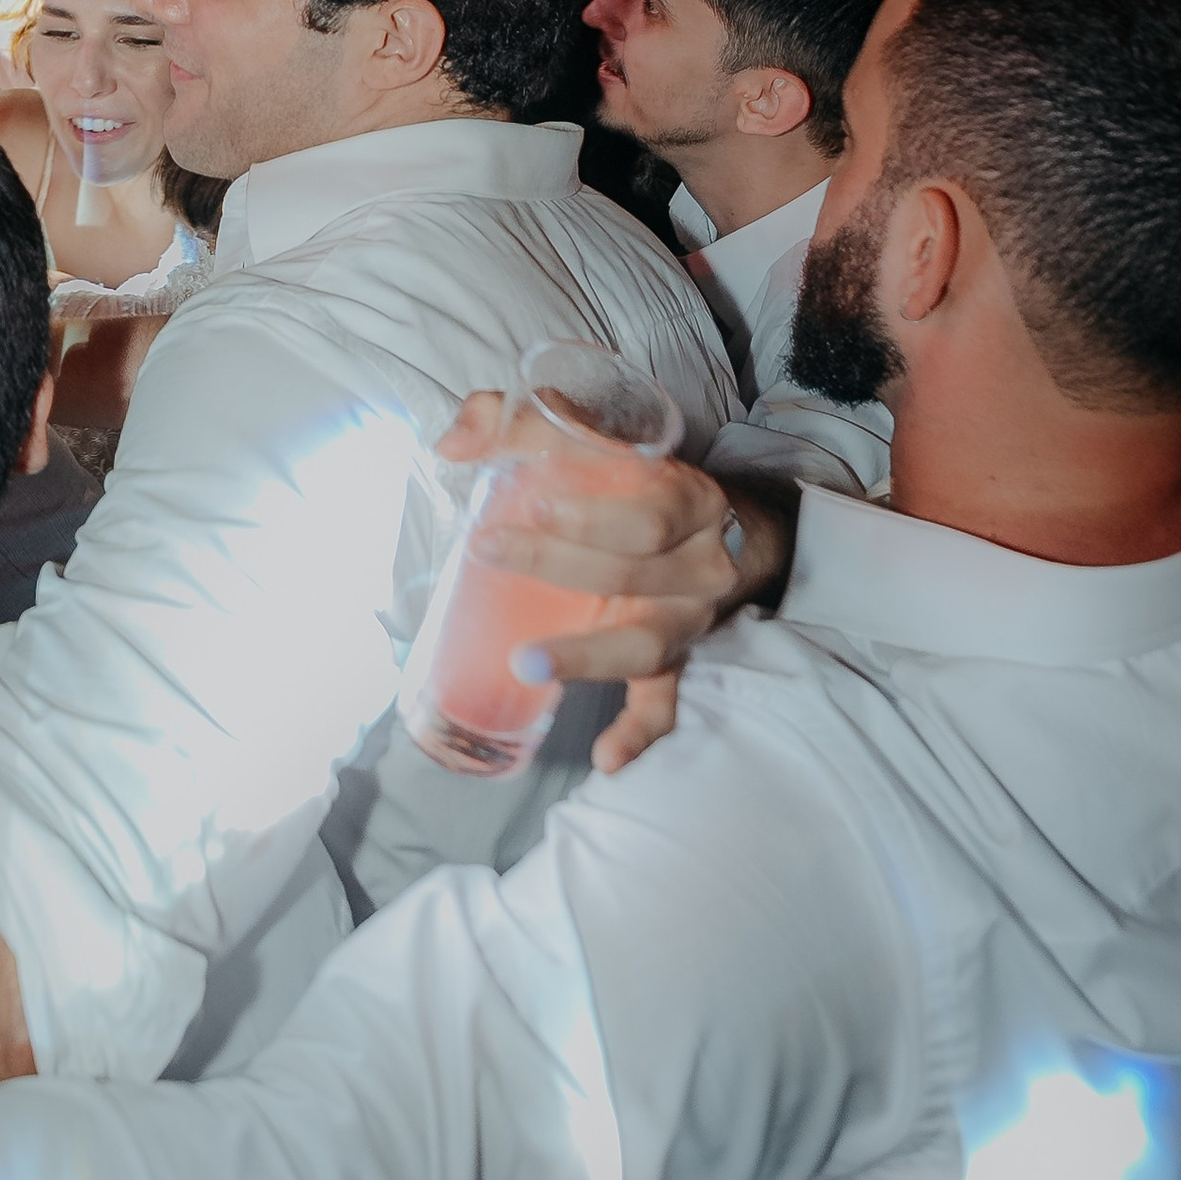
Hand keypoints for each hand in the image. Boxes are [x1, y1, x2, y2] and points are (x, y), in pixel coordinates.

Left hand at [437, 390, 754, 775]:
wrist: (728, 532)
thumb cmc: (641, 482)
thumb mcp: (600, 439)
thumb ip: (520, 422)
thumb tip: (452, 443)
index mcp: (689, 501)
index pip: (650, 512)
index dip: (592, 513)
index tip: (530, 503)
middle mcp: (699, 565)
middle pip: (634, 573)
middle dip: (557, 563)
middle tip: (489, 551)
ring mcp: (689, 621)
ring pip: (647, 644)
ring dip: (587, 657)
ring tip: (526, 662)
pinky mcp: (677, 662)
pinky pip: (665, 704)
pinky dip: (638, 734)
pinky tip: (606, 758)